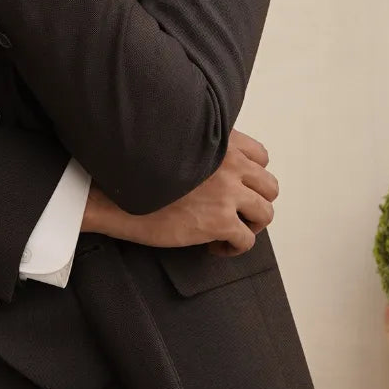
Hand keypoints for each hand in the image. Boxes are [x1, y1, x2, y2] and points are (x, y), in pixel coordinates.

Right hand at [82, 129, 278, 255]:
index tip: (236, 188)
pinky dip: (234, 247)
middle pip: (269, 187)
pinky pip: (246, 241)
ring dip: (249, 226)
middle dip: (255, 203)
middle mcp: (230, 164)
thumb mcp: (179, 146)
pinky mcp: (220, 221)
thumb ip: (204, 150)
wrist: (118, 195)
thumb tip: (219, 170)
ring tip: (227, 232)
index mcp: (221, 142)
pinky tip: (214, 246)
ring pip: (265, 214)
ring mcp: (227, 193)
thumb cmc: (141, 172)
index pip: (262, 157)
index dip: (251, 177)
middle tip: (235, 214)